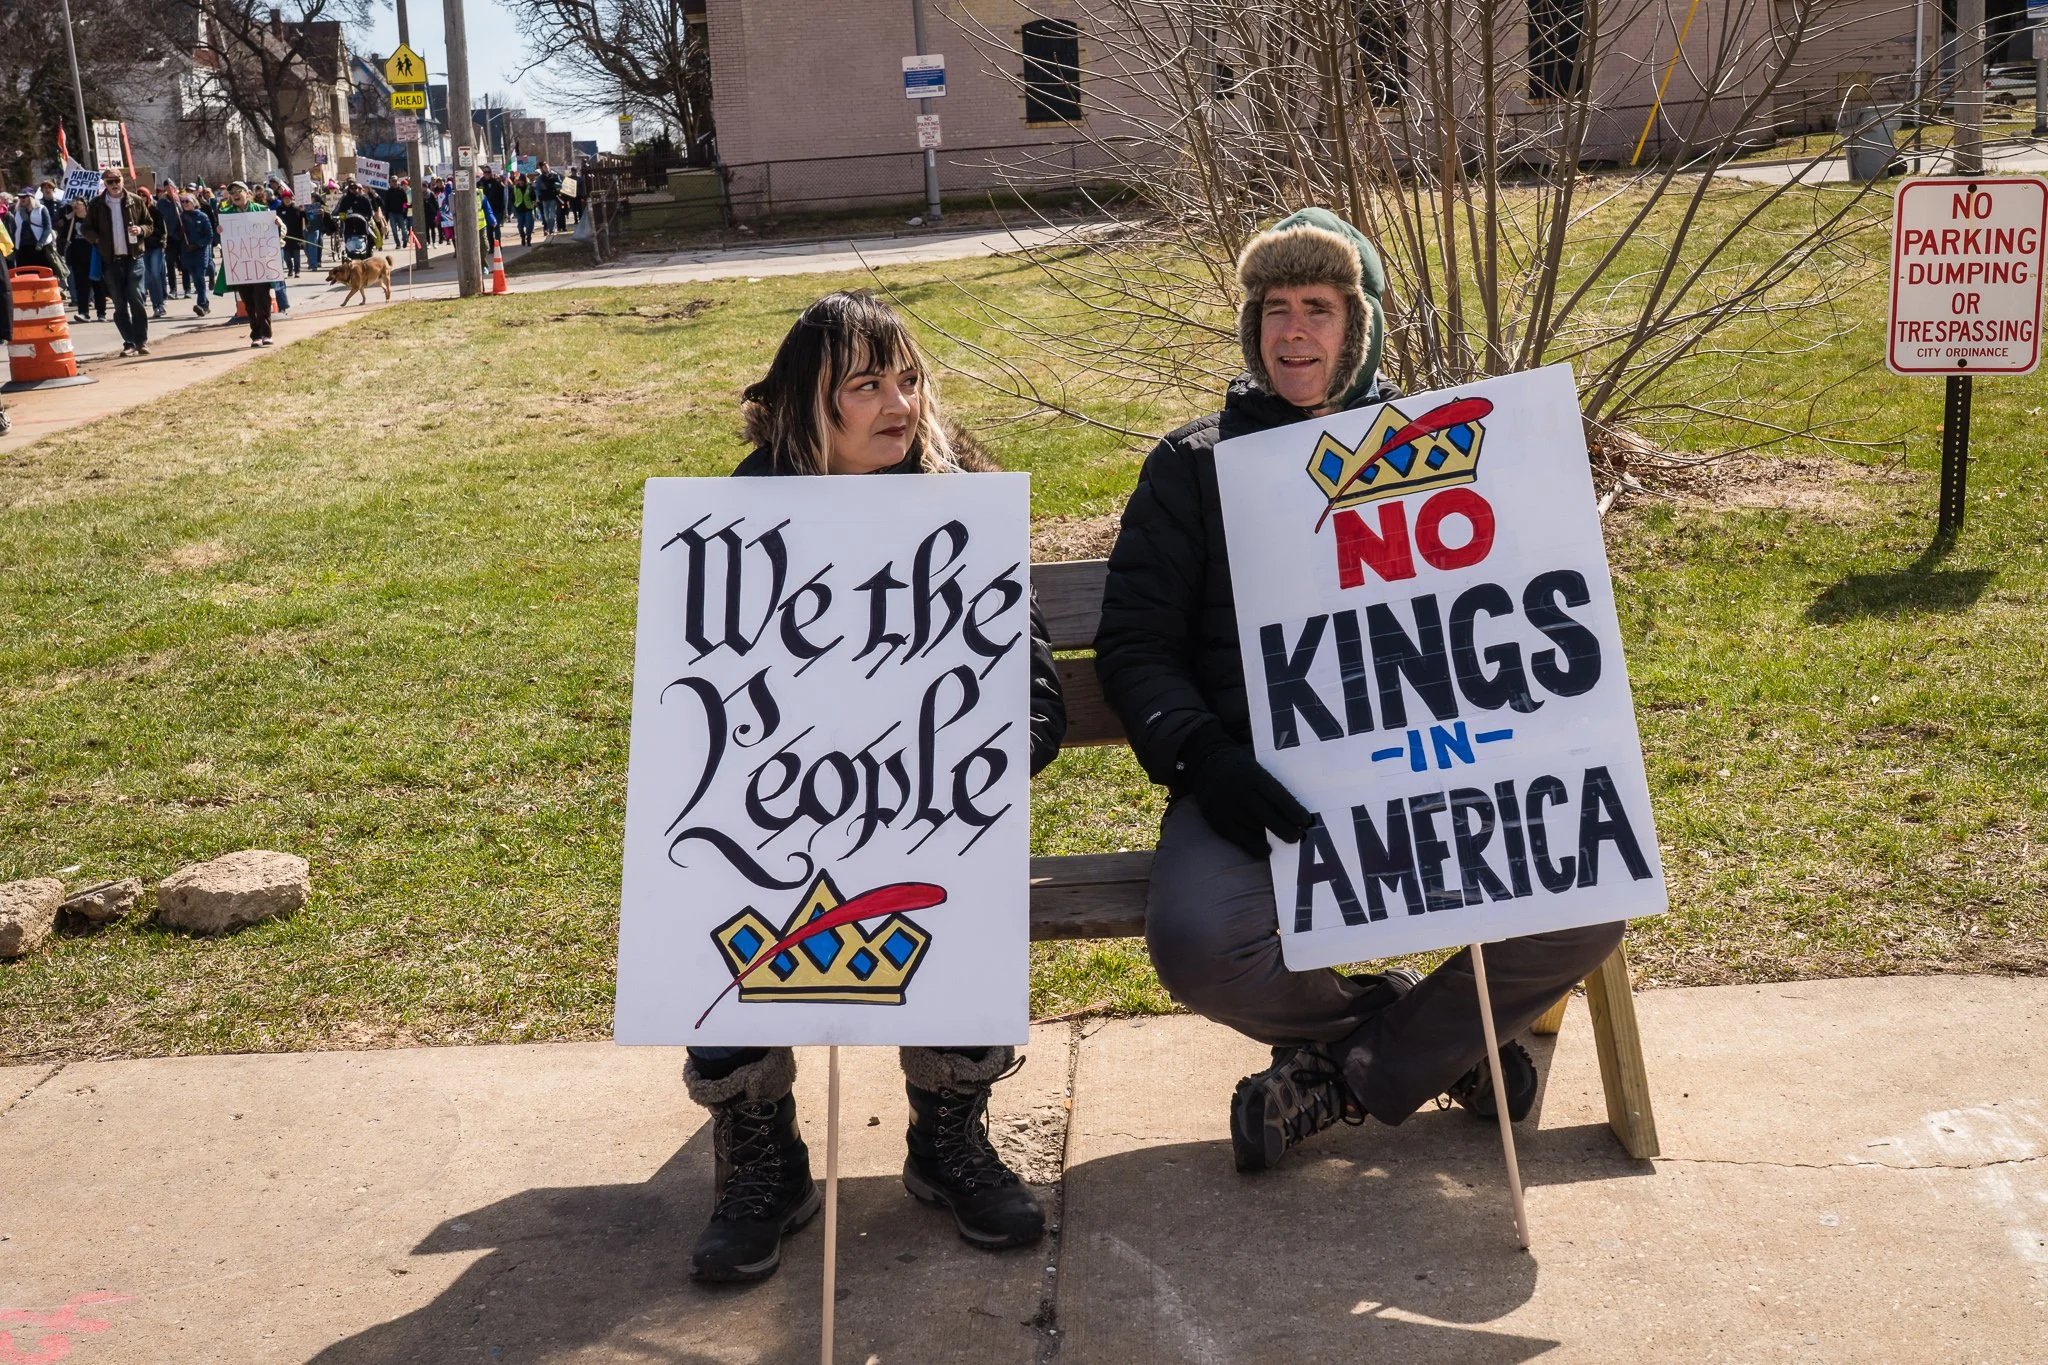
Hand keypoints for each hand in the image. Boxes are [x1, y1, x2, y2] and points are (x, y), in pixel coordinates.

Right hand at [1180, 724, 1312, 858]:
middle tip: (1298, 838)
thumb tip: (1295, 812)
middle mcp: (1239, 791)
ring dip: (1271, 837)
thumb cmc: (1241, 770)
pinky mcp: (1217, 820)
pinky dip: (1254, 846)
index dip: (1292, 810)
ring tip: (1285, 840)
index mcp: (1253, 775)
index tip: (1305, 821)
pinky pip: (1239, 838)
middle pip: (1266, 815)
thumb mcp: (1256, 769)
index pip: (1276, 795)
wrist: (1206, 765)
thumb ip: (1271, 788)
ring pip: (1254, 828)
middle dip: (1285, 829)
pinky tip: (1266, 850)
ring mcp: (1227, 807)